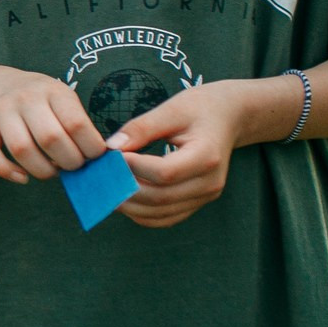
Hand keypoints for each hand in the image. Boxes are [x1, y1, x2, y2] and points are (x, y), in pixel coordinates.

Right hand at [0, 66, 107, 183]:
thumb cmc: (42, 100)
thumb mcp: (64, 100)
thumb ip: (80, 124)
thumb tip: (102, 158)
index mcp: (53, 91)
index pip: (76, 124)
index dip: (90, 148)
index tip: (94, 156)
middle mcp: (25, 98)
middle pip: (50, 138)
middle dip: (68, 162)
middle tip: (74, 166)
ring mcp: (1, 111)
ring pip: (21, 149)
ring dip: (42, 170)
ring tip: (52, 171)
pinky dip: (6, 171)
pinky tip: (23, 177)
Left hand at [108, 82, 246, 227]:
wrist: (229, 117)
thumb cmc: (200, 108)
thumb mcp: (171, 109)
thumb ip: (140, 128)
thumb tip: (111, 147)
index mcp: (207, 157)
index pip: (165, 173)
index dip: (133, 168)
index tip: (111, 156)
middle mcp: (209, 183)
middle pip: (159, 197)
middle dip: (123, 189)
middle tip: (98, 175)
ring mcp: (204, 197)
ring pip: (159, 214)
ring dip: (127, 205)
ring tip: (104, 187)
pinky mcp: (196, 202)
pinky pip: (164, 218)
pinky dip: (140, 213)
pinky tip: (122, 196)